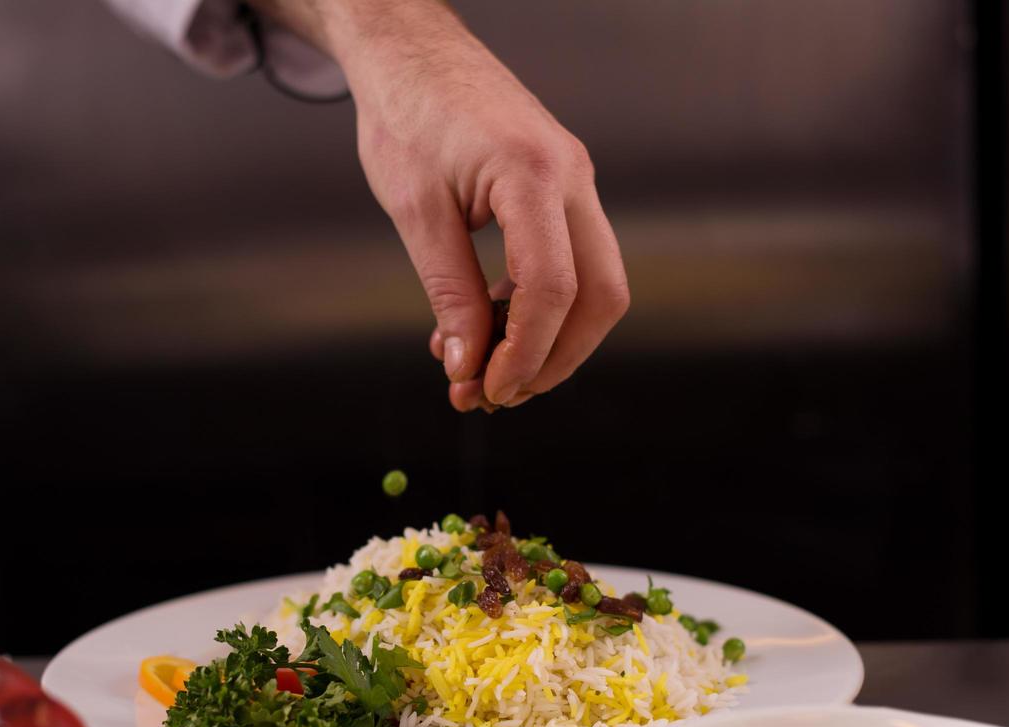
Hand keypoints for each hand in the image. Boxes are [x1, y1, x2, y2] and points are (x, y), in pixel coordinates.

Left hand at [251, 0, 629, 410]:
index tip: (488, 389)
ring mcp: (573, 182)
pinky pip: (568, 261)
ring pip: (593, 283)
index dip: (525, 352)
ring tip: (481, 368)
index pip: (553, 287)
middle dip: (556, 358)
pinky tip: (484, 323)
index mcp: (533, 174)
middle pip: (601, 294)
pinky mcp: (560, 189)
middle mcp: (571, 177)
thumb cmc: (406, 113)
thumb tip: (466, 365)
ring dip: (546, 338)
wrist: (411, 52)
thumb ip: (448, 292)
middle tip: (498, 393)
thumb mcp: (416, 212)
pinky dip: (533, 305)